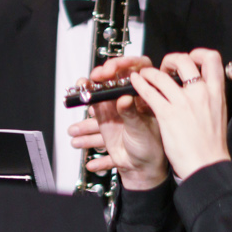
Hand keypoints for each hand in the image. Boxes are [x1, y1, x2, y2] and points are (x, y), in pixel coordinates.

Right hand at [72, 55, 169, 189]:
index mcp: (143, 95)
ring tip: (79, 95)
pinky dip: (81, 123)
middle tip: (92, 80)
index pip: (135, 70)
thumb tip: (122, 98)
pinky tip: (79, 127)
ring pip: (97, 95)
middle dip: (99, 77)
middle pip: (112, 78)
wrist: (141, 167)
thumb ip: (131, 113)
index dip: (122, 64)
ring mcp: (114, 108)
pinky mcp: (103, 120)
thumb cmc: (152, 147)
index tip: (111, 69)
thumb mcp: (142, 129)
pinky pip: (89, 115)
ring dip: (85, 95)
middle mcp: (128, 98)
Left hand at [122, 49, 231, 181]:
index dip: (199, 54)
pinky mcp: (167, 114)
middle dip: (172, 59)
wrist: (206, 164)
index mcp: (216, 92)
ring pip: (162, 75)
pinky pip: (149, 92)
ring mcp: (183, 102)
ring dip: (149, 72)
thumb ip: (210, 97)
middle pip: (185, 60)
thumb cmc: (211, 144)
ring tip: (143, 74)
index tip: (190, 59)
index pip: (213, 59)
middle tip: (165, 66)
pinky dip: (139, 84)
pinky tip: (135, 83)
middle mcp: (201, 93)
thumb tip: (203, 86)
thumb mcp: (218, 113)